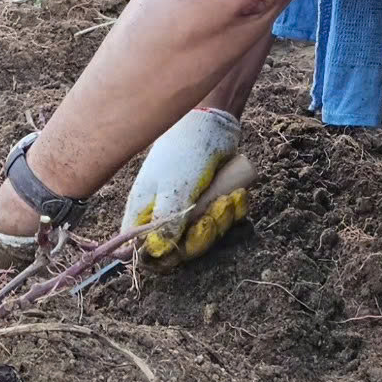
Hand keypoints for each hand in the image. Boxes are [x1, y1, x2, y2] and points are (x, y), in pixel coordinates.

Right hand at [121, 107, 247, 263]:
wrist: (213, 124)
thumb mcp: (175, 188)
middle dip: (202, 237)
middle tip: (211, 217)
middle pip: (182, 248)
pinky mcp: (212, 201)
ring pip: (207, 235)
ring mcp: (190, 208)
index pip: (145, 250)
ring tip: (227, 199)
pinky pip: (225, 220)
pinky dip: (234, 210)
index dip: (162, 257)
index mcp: (146, 211)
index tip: (180, 248)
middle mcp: (166, 213)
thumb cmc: (186, 153)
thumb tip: (158, 253)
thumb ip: (167, 222)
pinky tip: (237, 195)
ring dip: (222, 221)